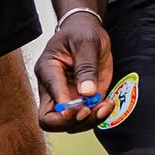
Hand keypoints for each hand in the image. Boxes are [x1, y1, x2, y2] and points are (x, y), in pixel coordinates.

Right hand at [33, 12, 114, 131]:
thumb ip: (86, 66)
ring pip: (69, 124)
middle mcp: (53, 88)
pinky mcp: (81, 100)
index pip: (49, 99)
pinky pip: (85, 118)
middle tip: (90, 111)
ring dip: (88, 121)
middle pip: (50, 120)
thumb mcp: (86, 42)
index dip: (65, 109)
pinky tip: (107, 105)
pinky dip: (97, 116)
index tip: (82, 107)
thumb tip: (86, 92)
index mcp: (47, 70)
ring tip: (104, 106)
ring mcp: (67, 96)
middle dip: (72, 122)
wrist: (88, 30)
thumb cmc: (81, 32)